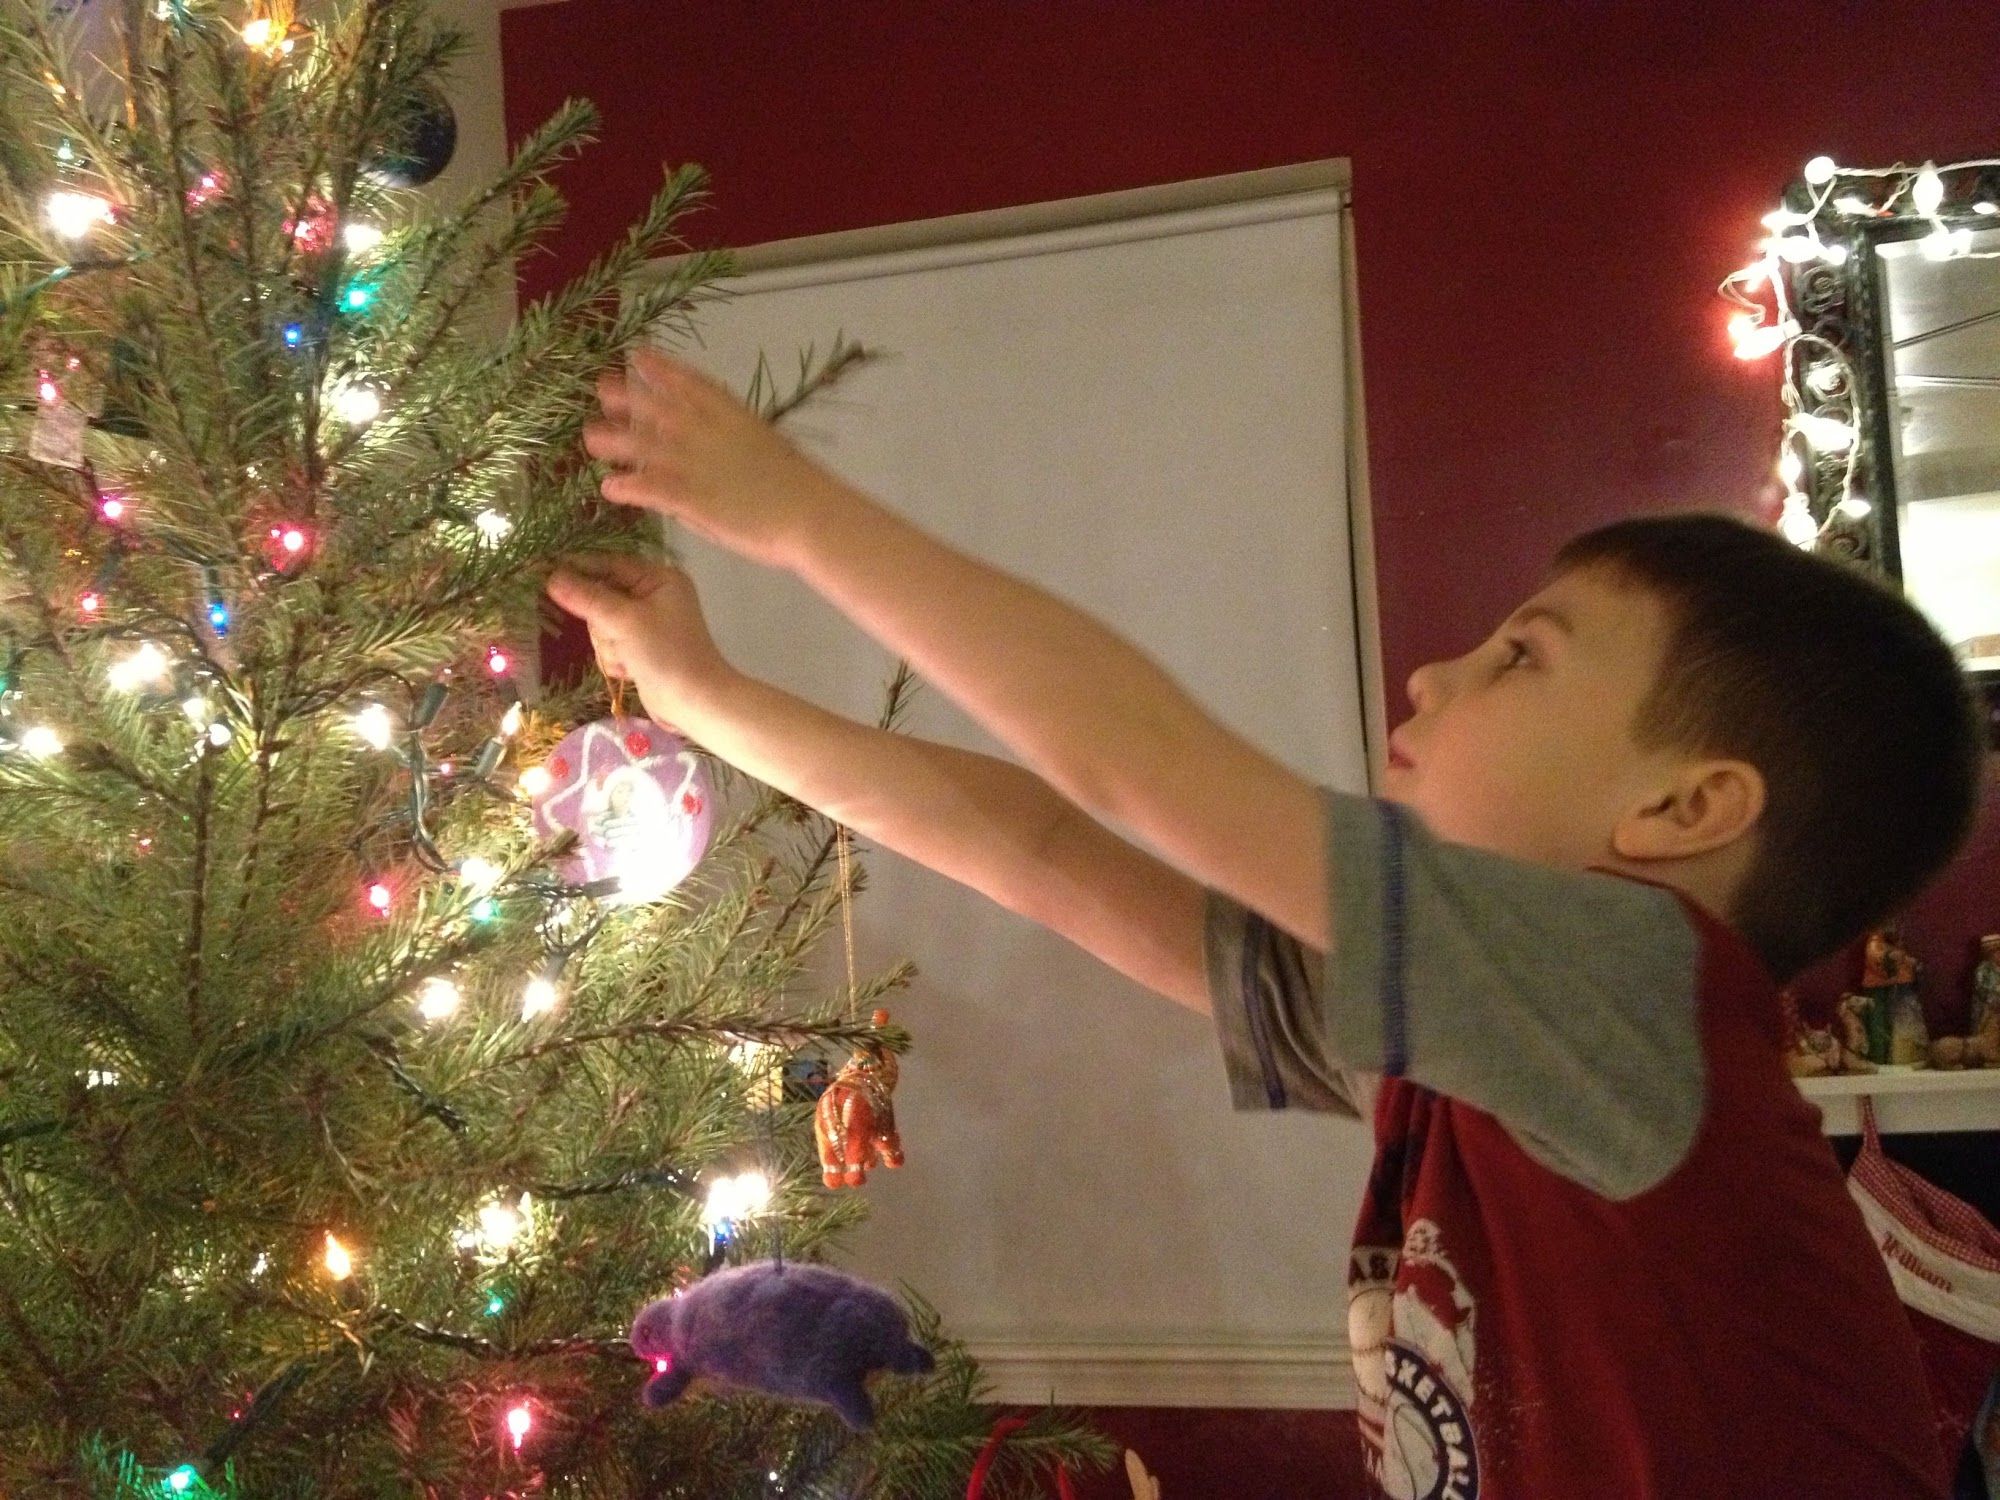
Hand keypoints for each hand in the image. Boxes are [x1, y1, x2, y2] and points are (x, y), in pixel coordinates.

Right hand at [543, 554, 734, 720]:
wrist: (693, 702)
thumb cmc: (666, 654)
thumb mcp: (625, 621)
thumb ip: (587, 597)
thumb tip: (552, 577)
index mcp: (659, 578)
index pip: (610, 564)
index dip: (579, 570)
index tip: (546, 574)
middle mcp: (653, 596)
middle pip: (601, 597)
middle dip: (602, 623)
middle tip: (616, 637)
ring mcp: (645, 624)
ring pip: (601, 625)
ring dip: (608, 645)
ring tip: (628, 658)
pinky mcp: (639, 648)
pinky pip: (609, 645)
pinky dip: (614, 658)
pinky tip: (629, 671)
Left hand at [583, 348, 848, 570]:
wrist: (809, 512)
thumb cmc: (797, 483)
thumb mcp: (763, 444)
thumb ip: (731, 437)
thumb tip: (711, 437)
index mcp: (728, 412)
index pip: (687, 381)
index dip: (660, 366)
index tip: (638, 356)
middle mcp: (703, 430)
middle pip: (653, 405)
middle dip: (625, 396)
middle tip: (602, 391)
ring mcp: (691, 462)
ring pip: (639, 445)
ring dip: (611, 440)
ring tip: (592, 440)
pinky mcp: (686, 496)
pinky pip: (645, 487)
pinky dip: (624, 486)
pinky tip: (609, 488)